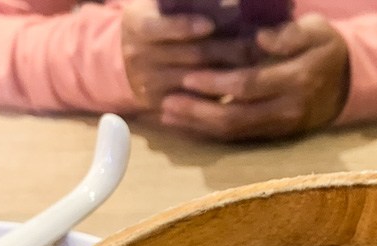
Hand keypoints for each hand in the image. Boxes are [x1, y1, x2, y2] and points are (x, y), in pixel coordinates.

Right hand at [120, 0, 255, 111]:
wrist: (120, 62)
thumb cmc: (151, 25)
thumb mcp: (152, 8)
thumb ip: (177, 3)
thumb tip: (223, 1)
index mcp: (138, 26)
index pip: (159, 27)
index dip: (183, 26)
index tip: (209, 25)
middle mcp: (142, 56)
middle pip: (190, 55)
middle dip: (226, 48)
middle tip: (255, 43)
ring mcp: (153, 84)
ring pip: (198, 80)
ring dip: (231, 71)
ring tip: (257, 61)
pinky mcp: (164, 104)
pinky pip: (197, 101)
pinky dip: (221, 93)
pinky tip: (243, 84)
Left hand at [162, 14, 348, 139]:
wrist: (348, 82)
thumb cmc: (326, 48)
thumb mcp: (316, 30)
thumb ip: (289, 34)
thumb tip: (260, 39)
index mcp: (297, 79)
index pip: (249, 85)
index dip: (217, 83)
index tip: (189, 76)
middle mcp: (287, 109)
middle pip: (237, 117)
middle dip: (199, 111)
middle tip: (167, 102)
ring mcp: (280, 126)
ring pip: (235, 132)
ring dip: (199, 125)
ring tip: (168, 115)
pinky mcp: (274, 134)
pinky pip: (239, 137)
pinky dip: (210, 131)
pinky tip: (188, 123)